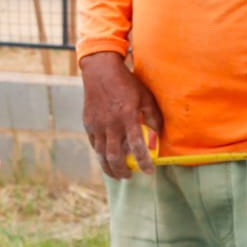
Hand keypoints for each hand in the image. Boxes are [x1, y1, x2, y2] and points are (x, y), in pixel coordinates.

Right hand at [80, 52, 161, 178]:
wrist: (100, 71)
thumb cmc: (127, 83)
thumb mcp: (145, 97)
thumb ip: (153, 117)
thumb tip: (158, 136)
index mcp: (128, 117)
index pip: (137, 146)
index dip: (144, 162)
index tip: (149, 171)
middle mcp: (111, 124)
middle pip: (114, 157)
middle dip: (123, 171)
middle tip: (129, 176)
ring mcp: (97, 125)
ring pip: (101, 155)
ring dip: (109, 168)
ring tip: (117, 174)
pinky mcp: (88, 124)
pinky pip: (94, 145)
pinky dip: (101, 155)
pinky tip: (107, 158)